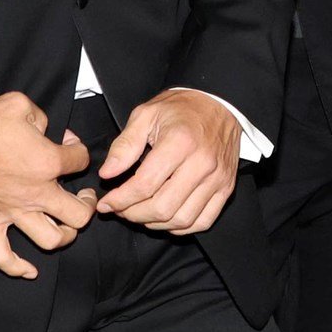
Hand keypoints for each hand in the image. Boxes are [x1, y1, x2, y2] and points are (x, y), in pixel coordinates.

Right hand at [0, 91, 94, 279]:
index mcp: (46, 162)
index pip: (80, 161)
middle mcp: (34, 193)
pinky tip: (30, 270)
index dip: (79, 150)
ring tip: (65, 225)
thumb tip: (48, 131)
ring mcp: (11, 213)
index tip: (68, 143)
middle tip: (82, 196)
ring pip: (51, 240)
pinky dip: (18, 268)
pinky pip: (3, 256)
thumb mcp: (17, 104)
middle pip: (78, 215)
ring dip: (64, 236)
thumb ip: (41, 117)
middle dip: (87, 206)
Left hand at [97, 89, 239, 234]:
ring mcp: (217, 178)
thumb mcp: (146, 115)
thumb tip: (107, 174)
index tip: (106, 203)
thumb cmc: (181, 109)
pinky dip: (180, 227)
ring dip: (154, 223)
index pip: (144, 185)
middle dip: (133, 214)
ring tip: (139, 214)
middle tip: (120, 209)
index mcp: (180, 142)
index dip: (119, 199)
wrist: (220, 104)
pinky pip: (202, 221)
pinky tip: (164, 218)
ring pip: (181, 219)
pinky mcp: (226, 187)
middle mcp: (202, 163)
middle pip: (162, 207)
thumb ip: (125, 145)